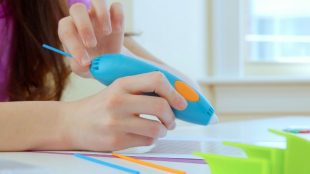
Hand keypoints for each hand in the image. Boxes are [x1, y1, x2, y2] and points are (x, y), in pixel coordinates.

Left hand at [58, 0, 123, 76]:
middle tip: (92, 45)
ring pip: (97, 1)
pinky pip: (117, 6)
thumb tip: (83, 63)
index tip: (84, 61)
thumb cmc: (91, 63)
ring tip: (107, 33)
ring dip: (102, 16)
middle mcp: (83, 19)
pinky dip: (119, 17)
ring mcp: (99, 16)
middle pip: (77, 8)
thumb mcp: (83, 70)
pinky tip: (118, 30)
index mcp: (70, 31)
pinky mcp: (115, 16)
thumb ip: (79, 67)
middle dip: (84, 27)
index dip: (73, 45)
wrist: (109, 61)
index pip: (66, 30)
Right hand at [63, 72, 186, 150]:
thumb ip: (141, 90)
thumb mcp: (117, 89)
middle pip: (161, 106)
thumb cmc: (99, 105)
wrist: (71, 123)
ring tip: (158, 129)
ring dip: (162, 130)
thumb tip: (174, 98)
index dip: (174, 92)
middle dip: (172, 116)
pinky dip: (150, 139)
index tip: (181, 103)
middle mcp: (119, 101)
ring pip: (156, 128)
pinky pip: (146, 141)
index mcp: (121, 83)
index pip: (157, 80)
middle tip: (170, 121)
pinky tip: (144, 135)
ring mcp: (116, 122)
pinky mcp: (115, 140)